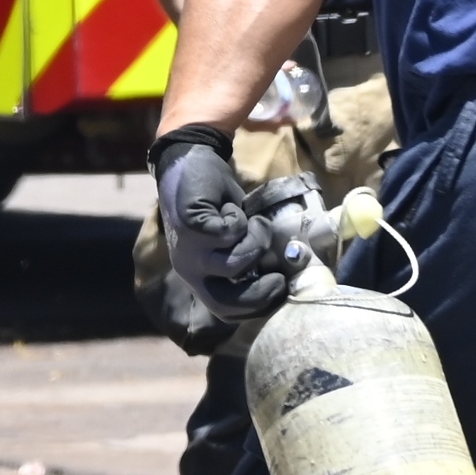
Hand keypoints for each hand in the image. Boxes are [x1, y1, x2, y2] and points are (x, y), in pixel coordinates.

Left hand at [153, 130, 313, 324]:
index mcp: (199, 278)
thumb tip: (287, 276)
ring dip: (256, 242)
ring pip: (233, 264)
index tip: (281, 290)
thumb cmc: (218, 204)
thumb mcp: (237, 238)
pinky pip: (228, 233)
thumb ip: (251, 257)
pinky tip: (233, 207)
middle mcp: (189, 270)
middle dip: (259, 294)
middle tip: (280, 278)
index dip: (256, 308)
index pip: (225, 311)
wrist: (190, 163)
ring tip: (257, 224)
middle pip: (224, 303)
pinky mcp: (190, 226)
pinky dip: (240, 219)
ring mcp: (187, 250)